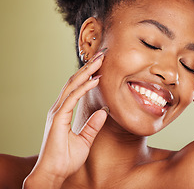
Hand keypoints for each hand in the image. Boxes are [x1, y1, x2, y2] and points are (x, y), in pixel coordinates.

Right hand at [23, 49, 107, 187]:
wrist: (53, 174)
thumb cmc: (66, 159)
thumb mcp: (85, 140)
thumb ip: (94, 125)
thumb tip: (104, 110)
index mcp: (63, 112)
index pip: (76, 88)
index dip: (88, 75)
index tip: (101, 65)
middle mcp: (59, 108)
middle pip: (74, 82)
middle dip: (88, 67)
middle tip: (102, 55)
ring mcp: (57, 112)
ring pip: (72, 85)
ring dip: (87, 72)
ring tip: (100, 60)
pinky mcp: (58, 118)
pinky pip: (72, 99)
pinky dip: (84, 88)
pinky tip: (95, 80)